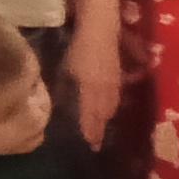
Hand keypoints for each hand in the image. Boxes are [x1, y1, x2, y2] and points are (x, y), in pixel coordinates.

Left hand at [66, 25, 120, 147]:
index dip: (91, 133)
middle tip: (95, 142)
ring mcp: (114, 84)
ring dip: (105, 119)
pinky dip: (110, 107)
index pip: (92, 118)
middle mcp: (106, 92)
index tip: (91, 147)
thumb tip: (61, 109)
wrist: (100, 30)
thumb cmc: (79, 50)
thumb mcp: (67, 72)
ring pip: (111, 107)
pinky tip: (107, 108)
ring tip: (100, 128)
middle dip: (99, 129)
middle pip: (104, 116)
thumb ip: (67, 92)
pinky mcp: (118, 77)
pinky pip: (115, 98)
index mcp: (92, 92)